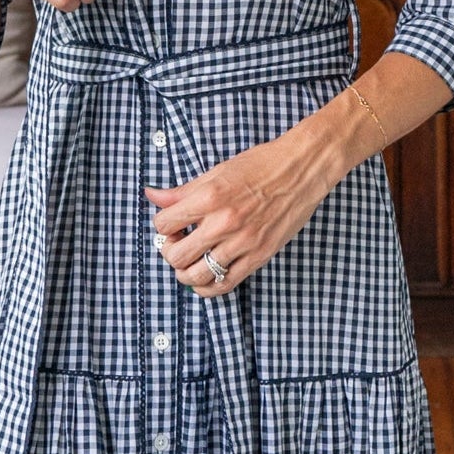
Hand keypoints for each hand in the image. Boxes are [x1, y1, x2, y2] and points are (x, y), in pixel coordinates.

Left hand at [147, 116, 351, 298]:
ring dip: (184, 273)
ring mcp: (242, 243)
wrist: (302, 170)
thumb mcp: (216, 172)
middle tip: (177, 243)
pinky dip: (207, 287)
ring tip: (188, 262)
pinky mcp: (258, 256)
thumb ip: (182, 191)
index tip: (170, 224)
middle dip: (169, 252)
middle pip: (176, 255)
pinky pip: (224, 284)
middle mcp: (223, 222)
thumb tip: (152, 195)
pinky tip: (205, 278)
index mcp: (209, 197)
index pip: (164, 224)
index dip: (161, 226)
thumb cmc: (261, 165)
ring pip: (196, 275)